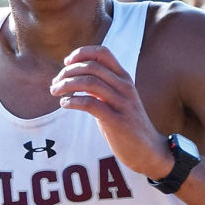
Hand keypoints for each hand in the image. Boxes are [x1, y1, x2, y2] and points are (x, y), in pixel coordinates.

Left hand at [49, 45, 169, 178]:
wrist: (149, 150)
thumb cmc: (128, 125)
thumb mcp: (117, 100)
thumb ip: (101, 87)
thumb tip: (74, 78)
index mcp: (124, 79)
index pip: (102, 53)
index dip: (81, 53)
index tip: (66, 63)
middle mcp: (125, 87)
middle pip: (92, 67)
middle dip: (68, 72)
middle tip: (55, 82)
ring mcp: (122, 103)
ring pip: (90, 82)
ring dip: (66, 85)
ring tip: (55, 91)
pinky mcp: (117, 121)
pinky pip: (91, 104)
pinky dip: (73, 101)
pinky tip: (65, 104)